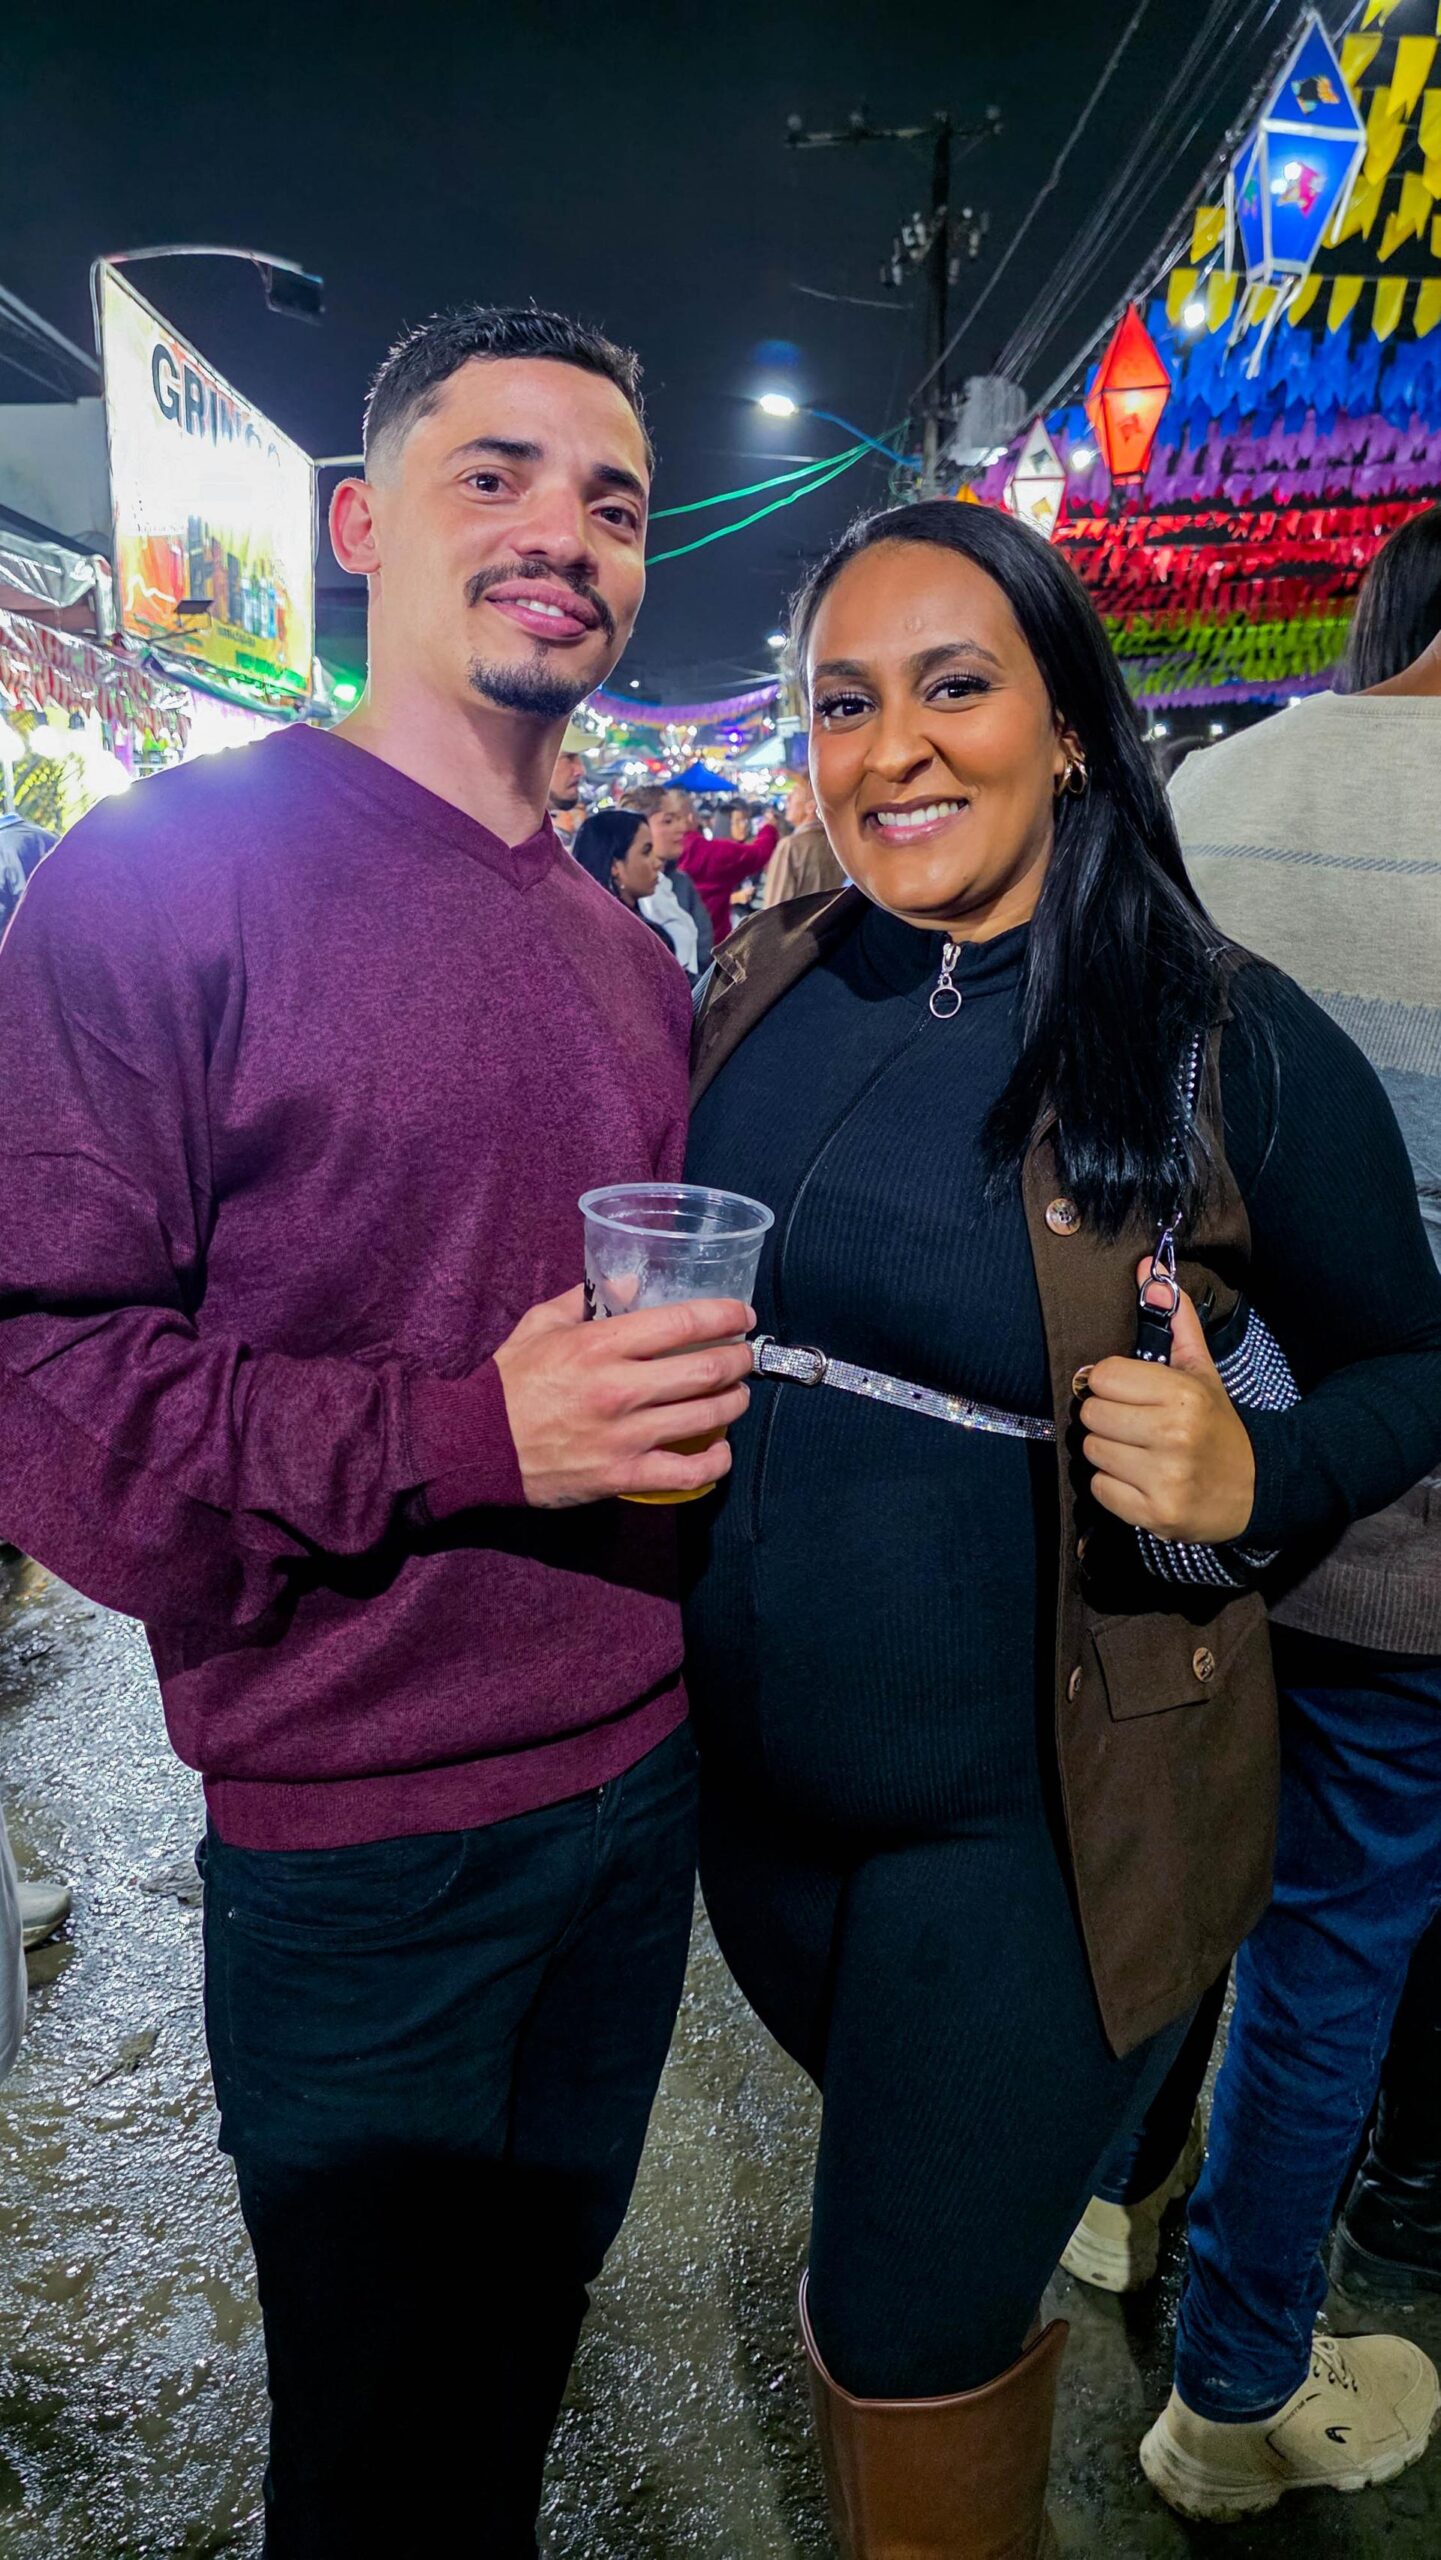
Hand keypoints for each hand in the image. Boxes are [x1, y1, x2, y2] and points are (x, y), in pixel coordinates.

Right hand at [492, 1284, 753, 1507]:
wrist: (473, 1444)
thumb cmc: (508, 1383)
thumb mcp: (539, 1325)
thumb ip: (588, 1300)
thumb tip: (630, 1282)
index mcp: (600, 1344)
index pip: (682, 1321)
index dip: (725, 1314)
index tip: (742, 1314)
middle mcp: (619, 1387)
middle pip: (706, 1369)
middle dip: (739, 1359)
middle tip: (745, 1356)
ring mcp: (624, 1435)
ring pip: (707, 1416)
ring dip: (735, 1403)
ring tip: (737, 1396)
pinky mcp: (622, 1475)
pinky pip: (687, 1473)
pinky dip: (716, 1462)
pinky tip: (721, 1451)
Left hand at [1078, 1262, 1256, 1543]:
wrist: (1257, 1488)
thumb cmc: (1218, 1424)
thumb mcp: (1201, 1371)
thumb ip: (1175, 1320)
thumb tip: (1150, 1266)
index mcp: (1181, 1394)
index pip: (1102, 1376)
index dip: (1111, 1384)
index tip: (1131, 1393)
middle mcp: (1172, 1435)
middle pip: (1091, 1416)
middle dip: (1108, 1419)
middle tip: (1135, 1426)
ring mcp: (1164, 1478)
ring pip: (1092, 1452)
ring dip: (1108, 1452)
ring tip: (1139, 1453)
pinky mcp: (1156, 1514)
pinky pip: (1099, 1490)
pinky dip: (1113, 1487)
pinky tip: (1141, 1480)